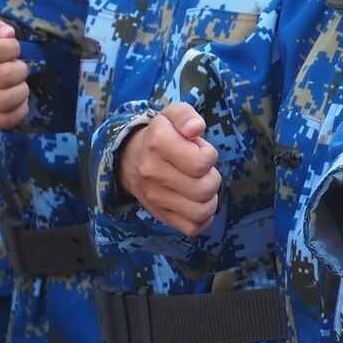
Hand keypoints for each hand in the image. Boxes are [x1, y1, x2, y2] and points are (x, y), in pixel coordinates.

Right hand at [0, 11, 30, 129]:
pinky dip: (20, 110)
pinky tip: (17, 99)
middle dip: (19, 68)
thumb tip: (7, 33)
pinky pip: (7, 120)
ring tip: (16, 82)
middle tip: (14, 66)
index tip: (10, 48)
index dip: (13, 47)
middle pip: (7, 75)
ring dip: (21, 89)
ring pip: (10, 99)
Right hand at [121, 103, 221, 236]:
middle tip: (202, 171)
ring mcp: (154, 197)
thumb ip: (186, 116)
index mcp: (158, 144)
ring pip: (201, 212)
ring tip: (201, 187)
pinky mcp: (160, 215)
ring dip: (210, 200)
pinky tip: (198, 203)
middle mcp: (153, 173)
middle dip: (213, 178)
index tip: (199, 150)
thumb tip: (196, 128)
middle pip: (204, 189)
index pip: (202, 162)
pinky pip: (191, 228)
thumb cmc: (162, 134)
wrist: (129, 158)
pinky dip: (203, 219)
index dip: (209, 155)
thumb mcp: (172, 115)